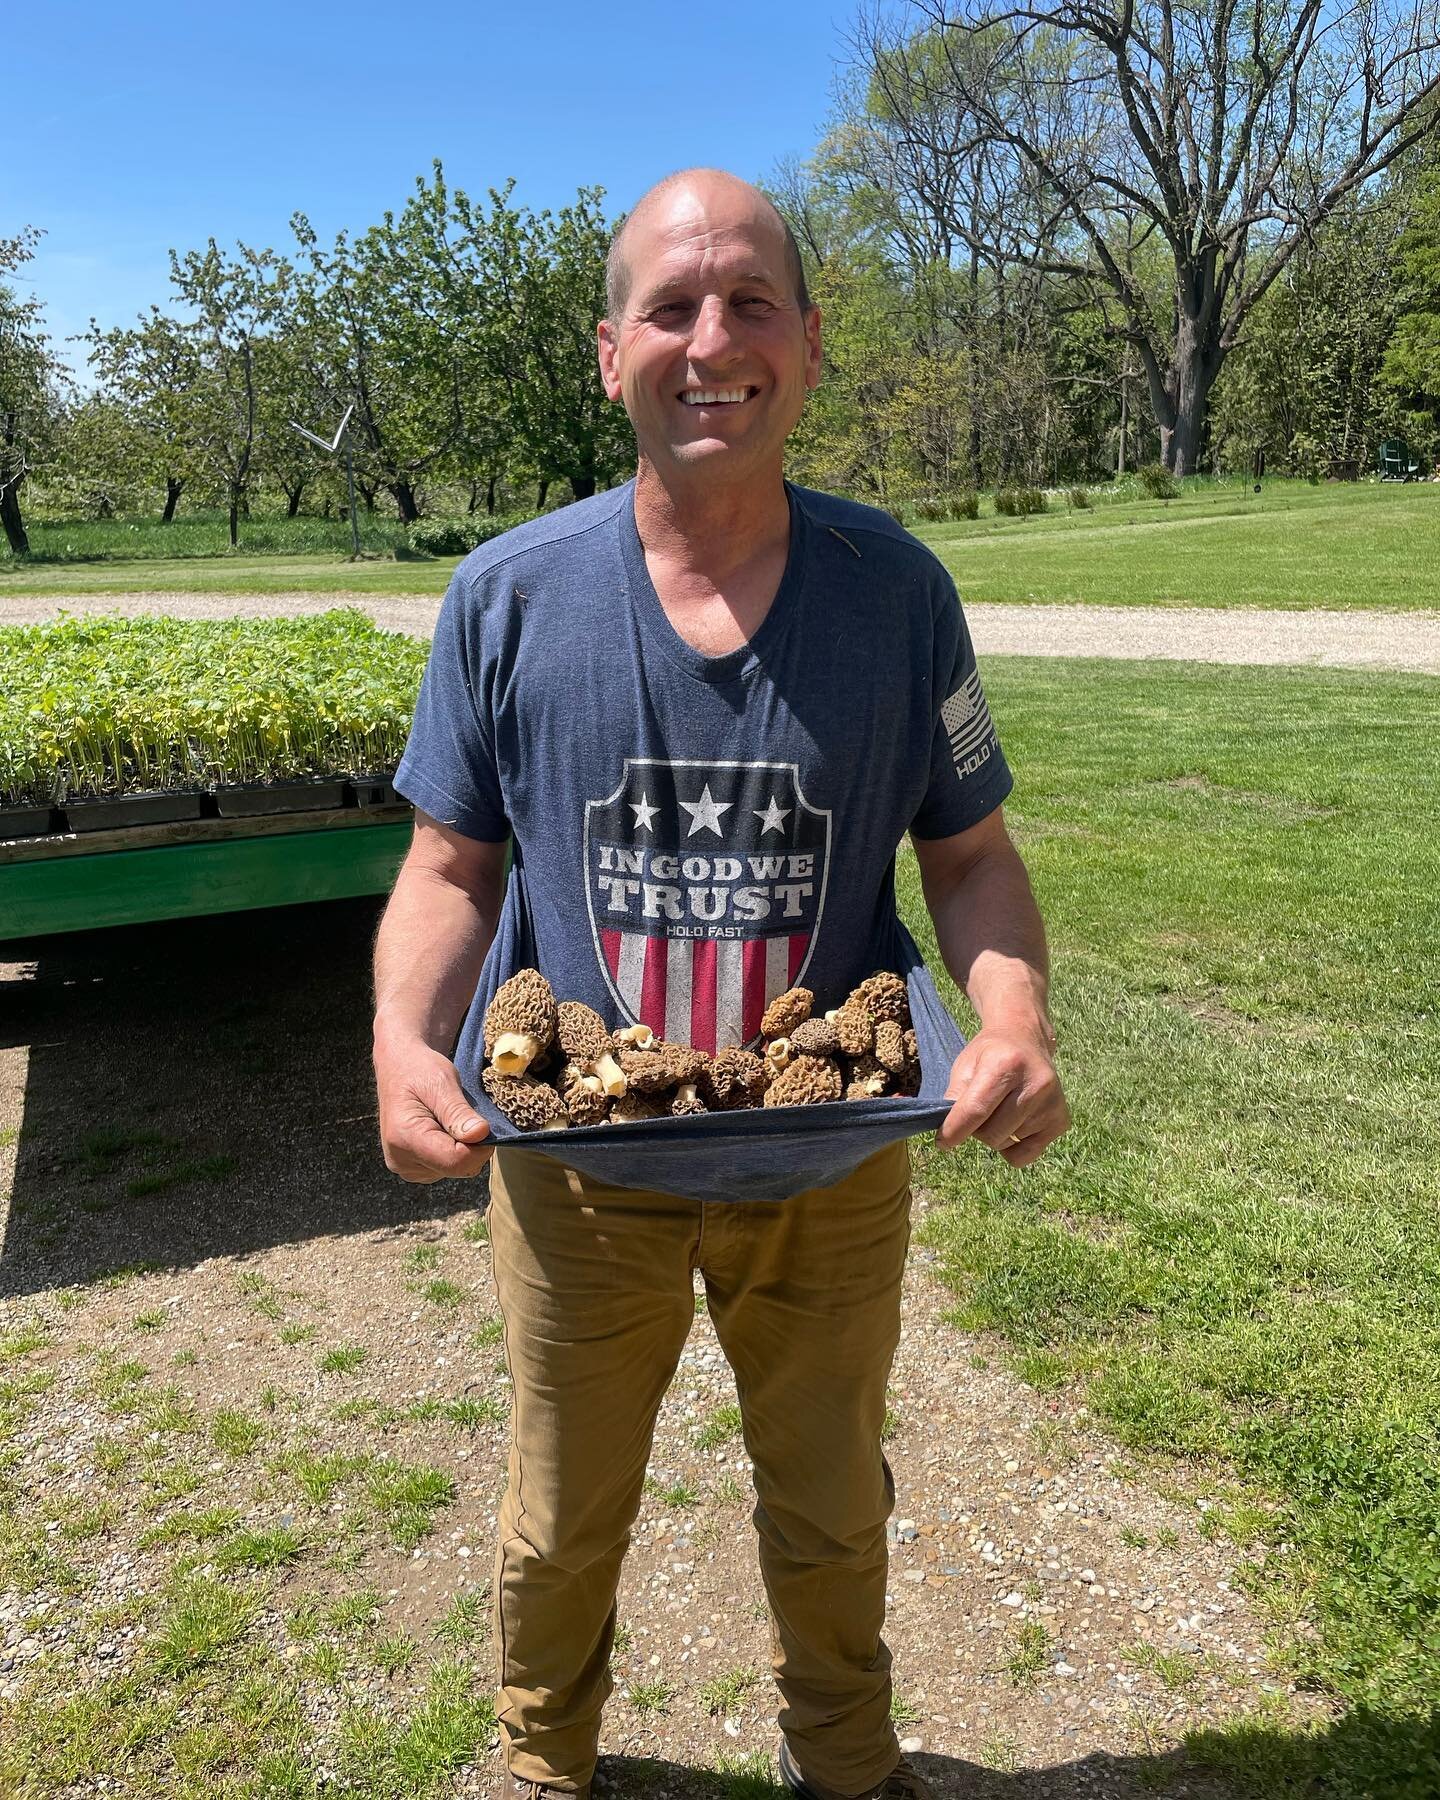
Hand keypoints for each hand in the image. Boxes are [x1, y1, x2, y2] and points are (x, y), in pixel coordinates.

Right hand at [374, 1033, 492, 1183]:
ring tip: (447, 1119)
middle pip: (456, 1168)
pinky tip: (442, 1129)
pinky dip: (452, 1151)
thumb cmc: (419, 1070)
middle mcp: (400, 1160)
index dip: (479, 1147)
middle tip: (462, 1115)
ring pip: (454, 1170)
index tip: (483, 1123)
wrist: (398, 1069)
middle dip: (471, 1146)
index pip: (455, 1161)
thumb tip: (480, 1135)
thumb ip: (459, 1112)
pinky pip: (446, 1168)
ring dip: (461, 1148)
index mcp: (404, 1138)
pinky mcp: (412, 1169)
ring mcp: (404, 1168)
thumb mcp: (442, 1083)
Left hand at [934, 1019, 1068, 1166]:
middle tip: (979, 1111)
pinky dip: (1012, 1148)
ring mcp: (1053, 1104)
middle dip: (975, 1130)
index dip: (953, 1131)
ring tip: (999, 1109)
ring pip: (1006, 1144)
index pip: (976, 1110)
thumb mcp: (965, 1065)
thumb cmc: (990, 1054)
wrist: (1026, 1039)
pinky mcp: (1061, 1121)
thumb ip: (954, 1097)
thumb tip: (949, 1134)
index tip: (942, 1141)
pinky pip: (1024, 1156)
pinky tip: (1014, 1123)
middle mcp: (1036, 1084)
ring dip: (994, 1134)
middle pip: (991, 1134)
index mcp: (1007, 1064)